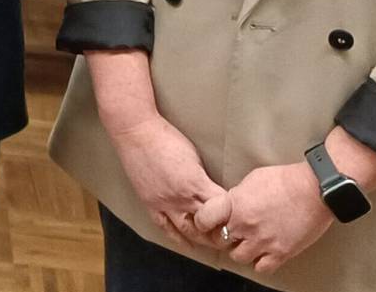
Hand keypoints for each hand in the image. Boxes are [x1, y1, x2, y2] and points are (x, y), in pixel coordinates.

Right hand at [106, 114, 226, 251]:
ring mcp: (164, 203)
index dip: (232, 213)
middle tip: (230, 237)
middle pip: (207, 225)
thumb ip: (203, 176)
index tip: (239, 216)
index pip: (222, 207)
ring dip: (202, 239)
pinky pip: (165, 227)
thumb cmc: (166, 138)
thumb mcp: (194, 155)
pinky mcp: (150, 204)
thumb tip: (213, 190)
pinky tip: (187, 244)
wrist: (136, 133)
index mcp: (196, 182)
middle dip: (220, 233)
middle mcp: (181, 197)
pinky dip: (177, 238)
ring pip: (187, 230)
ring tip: (212, 243)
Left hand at [194, 162, 333, 274]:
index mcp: (235, 204)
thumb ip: (238, 195)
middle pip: (220, 240)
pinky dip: (260, 262)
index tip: (206, 222)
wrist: (314, 189)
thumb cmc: (286, 180)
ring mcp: (262, 241)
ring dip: (241, 250)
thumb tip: (232, 204)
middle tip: (231, 231)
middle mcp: (245, 225)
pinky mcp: (280, 253)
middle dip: (223, 235)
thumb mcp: (252, 179)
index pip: (204, 219)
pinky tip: (264, 252)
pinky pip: (261, 267)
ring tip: (249, 241)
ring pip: (238, 257)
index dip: (202, 221)